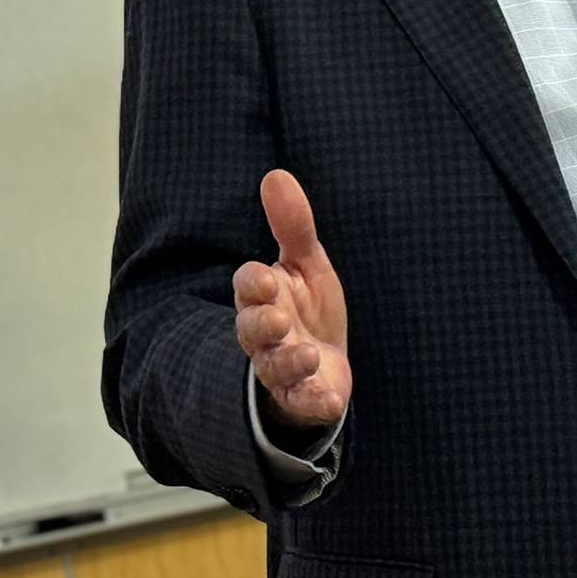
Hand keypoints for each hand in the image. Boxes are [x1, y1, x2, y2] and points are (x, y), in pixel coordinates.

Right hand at [235, 169, 350, 429]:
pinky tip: (330, 399)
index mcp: (262, 298)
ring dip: (289, 363)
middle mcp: (265, 335)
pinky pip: (302, 403)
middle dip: (262, 324)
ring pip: (274, 368)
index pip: (247, 287)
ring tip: (307, 355)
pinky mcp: (301, 399)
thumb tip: (276, 174)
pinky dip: (314, 403)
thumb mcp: (306, 265)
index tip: (266, 278)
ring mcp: (281, 370)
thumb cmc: (308, 309)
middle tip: (279, 319)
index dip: (253, 284)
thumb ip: (292, 226)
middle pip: (251, 330)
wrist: (324, 366)